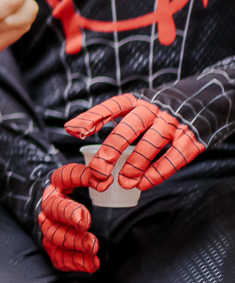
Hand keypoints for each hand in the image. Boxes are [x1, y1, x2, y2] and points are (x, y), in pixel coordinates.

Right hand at [38, 162, 98, 273]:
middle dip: (69, 214)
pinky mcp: (54, 248)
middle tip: (86, 222)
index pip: (64, 176)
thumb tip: (107, 180)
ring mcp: (49, 228)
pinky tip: (92, 263)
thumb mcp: (90, 184)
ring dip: (73, 242)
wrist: (69, 218)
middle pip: (52, 209)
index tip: (104, 185)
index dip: (81, 178)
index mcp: (59, 186)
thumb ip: (97, 179)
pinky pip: (59, 257)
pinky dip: (76, 262)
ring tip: (93, 247)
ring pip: (52, 235)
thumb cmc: (82, 199)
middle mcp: (50, 207)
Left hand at [64, 93, 203, 189]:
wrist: (210, 99)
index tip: (72, 130)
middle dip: (111, 151)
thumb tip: (72, 129)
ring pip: (151, 144)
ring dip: (134, 165)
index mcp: (137, 100)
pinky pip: (174, 158)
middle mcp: (154, 108)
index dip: (92, 117)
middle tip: (98, 172)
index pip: (111, 106)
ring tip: (123, 182)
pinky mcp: (192, 138)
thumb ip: (106, 117)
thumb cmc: (160, 109)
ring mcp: (174, 123)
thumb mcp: (135, 106)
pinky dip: (158, 173)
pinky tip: (143, 184)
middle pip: (129, 129)